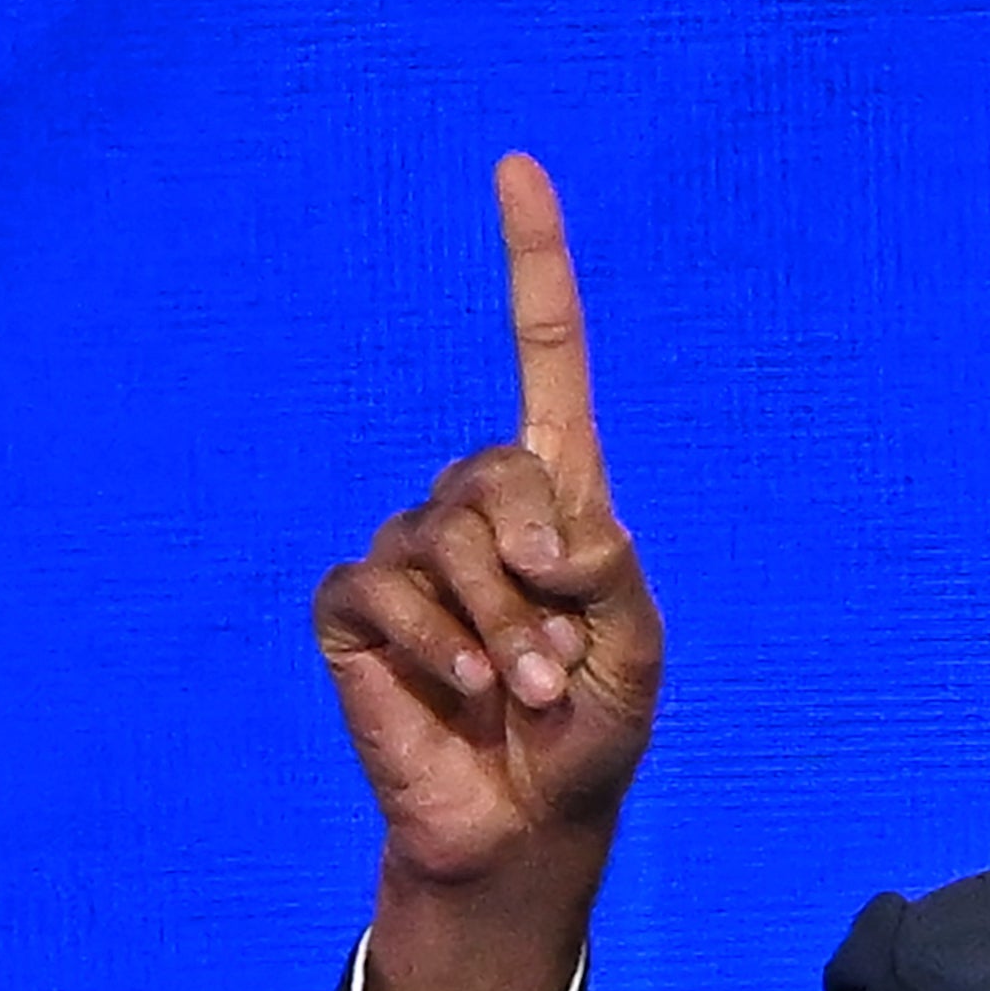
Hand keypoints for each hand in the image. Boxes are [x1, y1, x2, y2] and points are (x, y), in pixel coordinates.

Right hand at [312, 154, 663, 990]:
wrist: (523, 823)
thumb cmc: (588, 737)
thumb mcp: (636, 655)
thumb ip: (614, 576)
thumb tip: (551, 531)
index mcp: (559, 499)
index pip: (544, 357)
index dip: (533, 265)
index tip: (518, 166)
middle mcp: (477, 508)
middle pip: (494, 472)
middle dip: (535, 578)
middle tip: (553, 667)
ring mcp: (408, 554)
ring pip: (440, 542)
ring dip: (491, 628)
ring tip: (511, 694)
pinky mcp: (353, 611)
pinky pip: (375, 591)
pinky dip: (426, 645)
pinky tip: (453, 691)